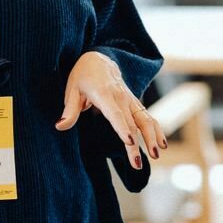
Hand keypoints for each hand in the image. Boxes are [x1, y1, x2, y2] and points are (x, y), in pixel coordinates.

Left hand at [56, 51, 165, 168]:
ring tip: (156, 155)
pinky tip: (162, 145)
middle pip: (132, 122)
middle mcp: (121, 97)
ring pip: (145, 119)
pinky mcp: (135, 104)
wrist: (99, 59)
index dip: (122, 128)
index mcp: (104, 94)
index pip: (115, 114)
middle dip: (138, 143)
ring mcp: (130, 100)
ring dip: (152, 137)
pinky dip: (157, 130)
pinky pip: (148, 117)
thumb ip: (69, 110)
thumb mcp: (72, 90)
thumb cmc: (83, 76)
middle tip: (137, 163)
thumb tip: (60, 126)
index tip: (129, 142)